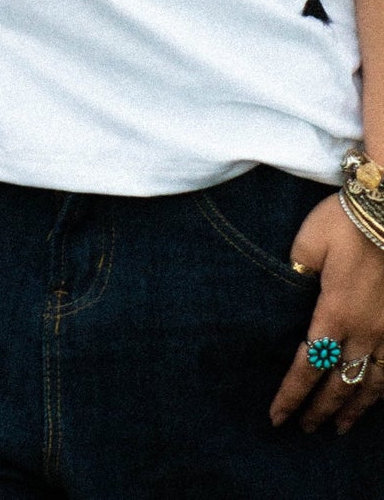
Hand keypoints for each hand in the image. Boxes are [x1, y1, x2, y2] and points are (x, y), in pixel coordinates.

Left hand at [270, 195, 383, 432]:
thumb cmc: (346, 222)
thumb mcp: (308, 242)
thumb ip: (297, 270)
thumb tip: (292, 284)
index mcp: (334, 314)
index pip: (308, 367)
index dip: (292, 395)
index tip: (277, 416)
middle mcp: (366, 332)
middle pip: (340, 384)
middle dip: (320, 410)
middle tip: (305, 429)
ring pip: (373, 385)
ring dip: (354, 409)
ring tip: (340, 427)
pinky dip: (383, 391)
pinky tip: (376, 398)